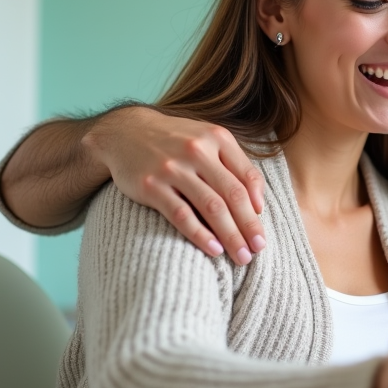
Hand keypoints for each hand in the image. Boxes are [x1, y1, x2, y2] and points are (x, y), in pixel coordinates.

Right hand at [82, 107, 266, 261]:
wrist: (125, 131)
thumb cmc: (176, 141)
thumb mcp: (207, 139)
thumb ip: (234, 164)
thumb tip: (258, 203)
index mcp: (217, 138)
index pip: (247, 176)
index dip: (258, 205)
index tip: (262, 228)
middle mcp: (197, 150)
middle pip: (233, 195)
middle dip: (249, 226)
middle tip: (258, 249)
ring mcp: (173, 168)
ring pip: (211, 207)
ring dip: (230, 235)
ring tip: (241, 256)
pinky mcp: (151, 185)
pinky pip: (181, 214)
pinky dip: (200, 234)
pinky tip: (213, 249)